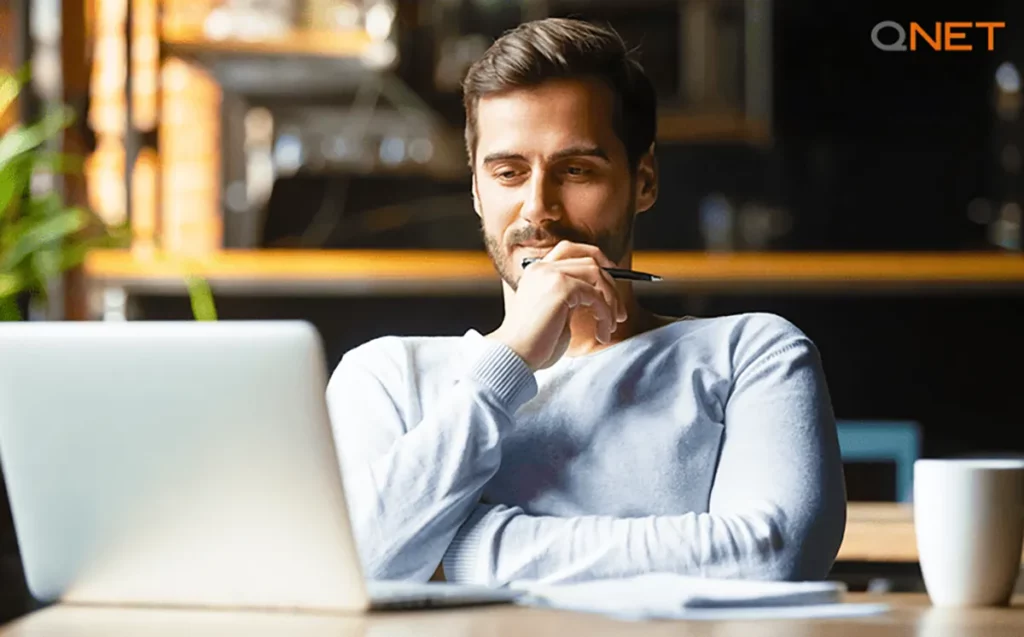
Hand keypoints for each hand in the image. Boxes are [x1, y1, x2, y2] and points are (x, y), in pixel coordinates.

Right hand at [488, 241, 627, 370]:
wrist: (514, 356)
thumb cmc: (533, 344)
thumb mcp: (554, 313)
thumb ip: (571, 298)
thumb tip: (600, 296)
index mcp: (536, 271)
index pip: (570, 249)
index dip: (597, 259)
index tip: (613, 280)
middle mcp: (542, 267)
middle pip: (590, 260)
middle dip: (611, 285)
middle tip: (620, 313)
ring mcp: (551, 274)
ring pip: (597, 274)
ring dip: (611, 301)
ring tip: (610, 326)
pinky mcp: (561, 287)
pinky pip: (596, 295)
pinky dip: (605, 313)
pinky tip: (602, 332)